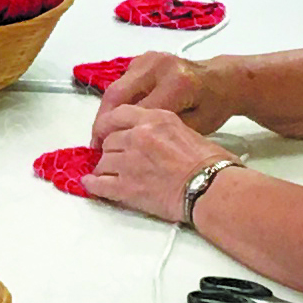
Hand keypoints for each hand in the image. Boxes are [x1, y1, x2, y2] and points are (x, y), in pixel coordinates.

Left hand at [85, 106, 232, 222]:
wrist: (211, 188)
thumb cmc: (212, 164)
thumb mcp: (190, 131)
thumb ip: (165, 131)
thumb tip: (158, 140)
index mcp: (156, 118)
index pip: (119, 113)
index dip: (108, 124)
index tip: (106, 131)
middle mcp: (139, 135)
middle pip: (110, 139)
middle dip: (110, 149)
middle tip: (114, 158)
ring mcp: (130, 161)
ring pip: (103, 161)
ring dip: (104, 168)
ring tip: (108, 174)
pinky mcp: (126, 187)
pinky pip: (99, 184)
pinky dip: (93, 185)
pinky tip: (90, 184)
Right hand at [93, 53, 232, 140]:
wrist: (222, 79)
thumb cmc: (213, 106)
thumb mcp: (195, 127)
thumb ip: (164, 133)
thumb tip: (129, 145)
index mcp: (176, 83)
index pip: (136, 111)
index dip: (117, 133)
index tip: (105, 151)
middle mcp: (158, 66)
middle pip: (117, 94)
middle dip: (102, 121)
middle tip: (95, 144)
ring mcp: (148, 59)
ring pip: (115, 88)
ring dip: (106, 112)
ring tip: (102, 135)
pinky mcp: (142, 60)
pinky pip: (121, 83)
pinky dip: (115, 102)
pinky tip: (114, 120)